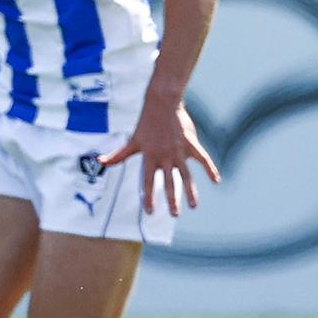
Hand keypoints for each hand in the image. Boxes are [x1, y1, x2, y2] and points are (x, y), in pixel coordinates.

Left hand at [99, 100, 219, 215]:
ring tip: (193, 205)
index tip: (150, 211)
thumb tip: (100, 161)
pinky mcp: (191, 143)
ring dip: (190, 191)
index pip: (148, 181)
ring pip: (186, 175)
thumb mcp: (132, 141)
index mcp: (150, 157)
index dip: (149, 197)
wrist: (162, 104)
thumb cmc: (146, 124)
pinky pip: (203, 158)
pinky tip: (216, 180)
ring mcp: (179, 151)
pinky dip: (210, 168)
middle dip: (171, 199)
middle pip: (169, 182)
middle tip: (174, 214)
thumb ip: (119, 155)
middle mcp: (165, 156)